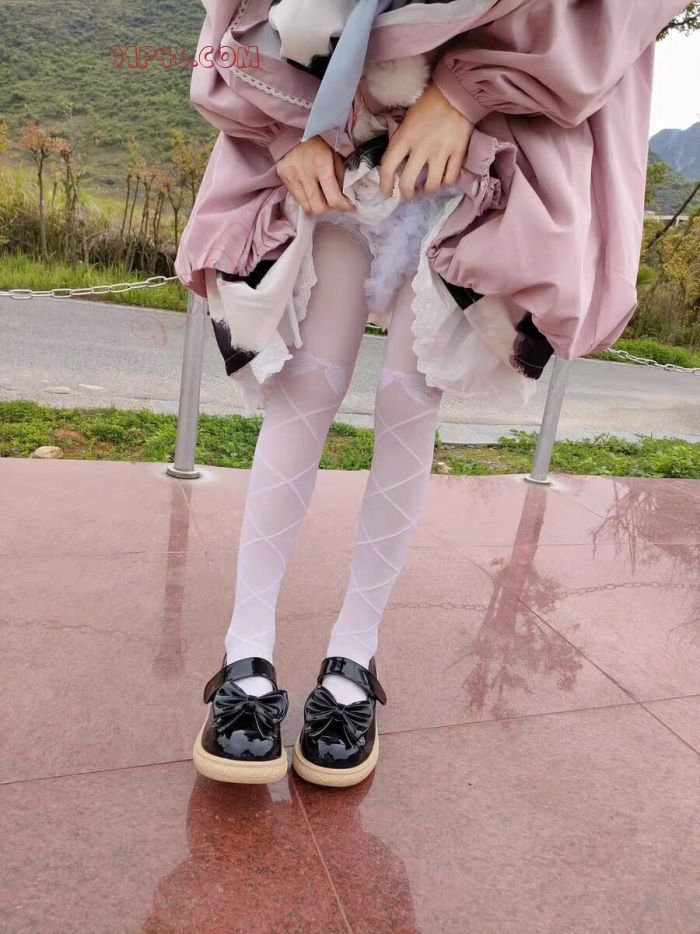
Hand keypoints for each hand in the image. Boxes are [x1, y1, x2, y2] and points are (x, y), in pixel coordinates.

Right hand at [276, 136, 352, 214]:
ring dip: (317, 205)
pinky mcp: (283, 178)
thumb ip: (341, 175)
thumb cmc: (319, 142)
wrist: (293, 130)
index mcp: (321, 165)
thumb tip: (347, 197)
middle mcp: (305, 173)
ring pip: (307, 206)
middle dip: (329, 208)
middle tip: (334, 200)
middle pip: (318, 208)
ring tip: (323, 196)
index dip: (343, 206)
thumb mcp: (336, 154)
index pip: (333, 198)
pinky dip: (307, 199)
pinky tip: (312, 190)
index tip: (349, 206)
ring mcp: (291, 177)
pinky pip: (298, 199)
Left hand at [379, 84, 473, 199]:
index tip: (387, 192)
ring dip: (428, 190)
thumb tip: (391, 162)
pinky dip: (446, 182)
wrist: (456, 93)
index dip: (384, 185)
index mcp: (404, 138)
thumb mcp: (406, 121)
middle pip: (408, 182)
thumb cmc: (428, 104)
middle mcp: (421, 148)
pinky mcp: (458, 153)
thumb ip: (399, 142)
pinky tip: (444, 178)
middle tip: (409, 194)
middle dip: (406, 193)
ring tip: (427, 187)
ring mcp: (441, 152)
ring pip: (432, 185)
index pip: (387, 168)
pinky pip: (451, 178)